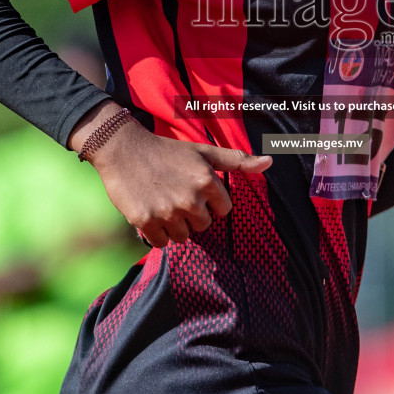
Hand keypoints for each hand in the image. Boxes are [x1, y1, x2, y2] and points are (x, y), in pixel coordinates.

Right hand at [71, 103, 271, 247]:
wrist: (123, 149)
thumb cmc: (166, 151)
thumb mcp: (203, 152)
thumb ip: (237, 160)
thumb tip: (270, 162)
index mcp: (206, 181)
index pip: (223, 211)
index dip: (210, 203)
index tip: (195, 191)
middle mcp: (189, 199)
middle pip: (203, 227)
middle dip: (193, 216)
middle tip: (177, 197)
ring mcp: (166, 212)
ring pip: (182, 237)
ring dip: (174, 226)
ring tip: (163, 205)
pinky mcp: (144, 222)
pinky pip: (161, 244)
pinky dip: (157, 234)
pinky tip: (151, 215)